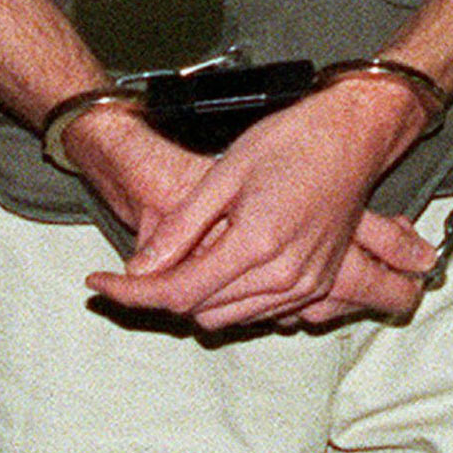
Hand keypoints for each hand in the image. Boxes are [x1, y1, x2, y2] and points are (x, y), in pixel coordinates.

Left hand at [83, 79, 436, 329]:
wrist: (355, 135)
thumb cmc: (293, 139)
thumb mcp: (227, 171)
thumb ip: (182, 227)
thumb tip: (140, 269)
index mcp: (258, 244)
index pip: (178, 292)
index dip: (130, 294)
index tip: (97, 285)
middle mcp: (285, 276)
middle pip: (200, 311)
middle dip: (162, 295)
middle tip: (138, 266)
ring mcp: (306, 285)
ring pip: (230, 317)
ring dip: (197, 298)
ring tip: (178, 262)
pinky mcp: (317, 284)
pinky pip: (260, 311)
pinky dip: (230, 298)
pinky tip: (220, 264)